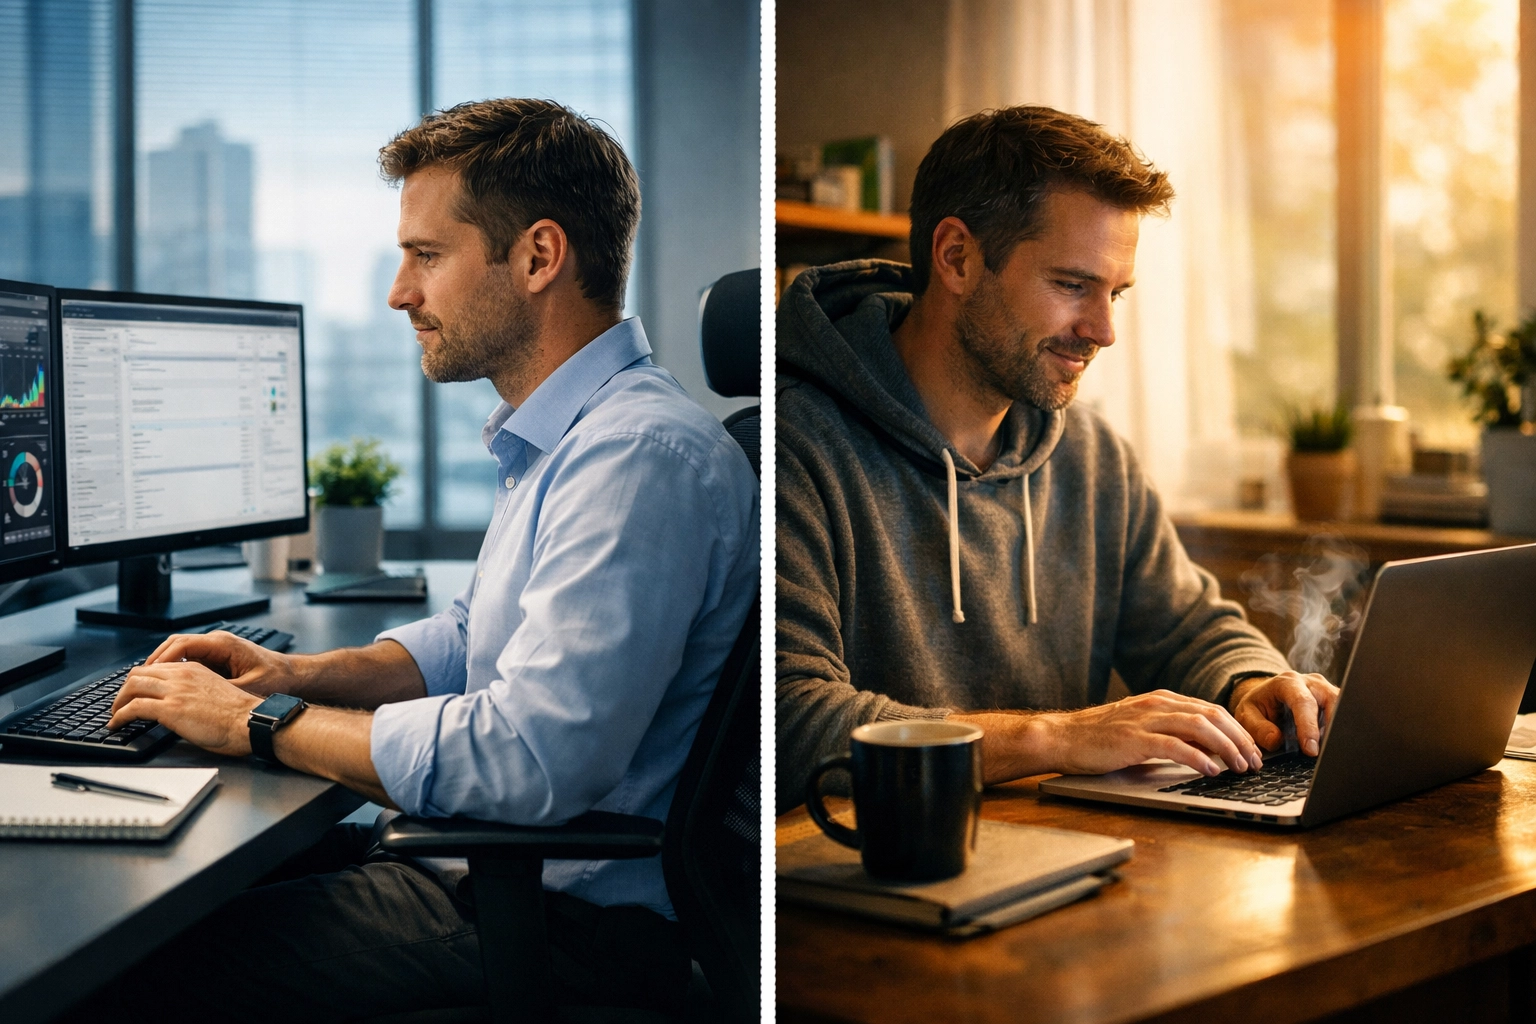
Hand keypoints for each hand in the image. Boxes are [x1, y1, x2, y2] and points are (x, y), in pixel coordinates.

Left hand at [109, 661, 261, 756]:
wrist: (249, 722)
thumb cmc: (240, 714)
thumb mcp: (216, 692)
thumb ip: (197, 692)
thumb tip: (185, 704)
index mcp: (194, 670)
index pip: (156, 668)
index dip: (141, 680)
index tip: (136, 692)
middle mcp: (182, 675)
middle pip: (139, 674)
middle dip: (125, 689)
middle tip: (121, 703)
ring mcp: (174, 691)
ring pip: (132, 686)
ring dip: (118, 701)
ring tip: (115, 715)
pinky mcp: (169, 709)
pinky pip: (133, 707)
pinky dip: (119, 716)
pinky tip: (117, 724)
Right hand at [145, 631, 302, 696]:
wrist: (294, 675)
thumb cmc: (276, 679)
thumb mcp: (249, 687)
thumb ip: (223, 689)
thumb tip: (197, 698)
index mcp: (223, 645)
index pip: (182, 645)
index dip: (161, 660)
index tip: (146, 674)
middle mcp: (217, 642)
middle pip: (175, 645)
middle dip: (155, 661)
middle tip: (137, 680)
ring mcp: (216, 649)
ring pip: (180, 651)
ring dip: (163, 665)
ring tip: (146, 683)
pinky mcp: (217, 658)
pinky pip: (189, 659)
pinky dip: (175, 669)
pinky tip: (166, 685)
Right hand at [1034, 689, 1263, 776]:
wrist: (1062, 737)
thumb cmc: (1098, 737)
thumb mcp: (1140, 728)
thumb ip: (1169, 732)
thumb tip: (1205, 751)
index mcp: (1161, 700)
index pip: (1211, 710)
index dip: (1237, 730)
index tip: (1251, 750)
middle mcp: (1157, 705)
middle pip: (1212, 716)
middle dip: (1240, 739)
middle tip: (1255, 761)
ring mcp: (1146, 720)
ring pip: (1201, 728)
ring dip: (1227, 749)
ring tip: (1240, 767)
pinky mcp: (1135, 740)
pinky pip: (1176, 746)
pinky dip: (1199, 758)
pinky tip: (1211, 770)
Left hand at [1229, 671, 1338, 755]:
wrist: (1267, 697)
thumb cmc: (1258, 707)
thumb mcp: (1246, 716)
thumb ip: (1258, 728)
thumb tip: (1277, 740)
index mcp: (1287, 682)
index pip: (1303, 702)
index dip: (1308, 727)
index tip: (1311, 750)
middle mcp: (1311, 682)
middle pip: (1332, 701)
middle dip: (1331, 728)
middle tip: (1326, 754)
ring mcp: (1326, 690)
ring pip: (1344, 708)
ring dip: (1338, 730)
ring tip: (1330, 752)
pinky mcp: (1335, 702)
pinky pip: (1345, 715)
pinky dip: (1340, 731)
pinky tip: (1334, 747)